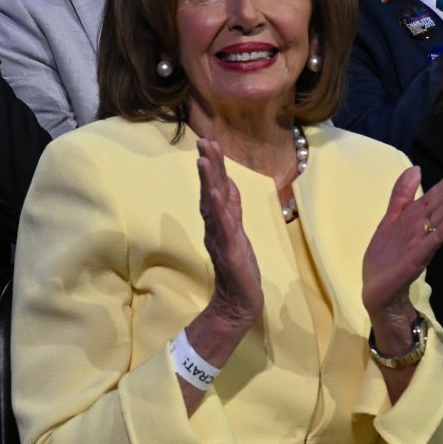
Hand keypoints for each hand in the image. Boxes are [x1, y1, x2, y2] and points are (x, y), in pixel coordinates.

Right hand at [197, 138, 262, 325]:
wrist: (239, 303)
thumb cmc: (239, 269)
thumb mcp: (237, 232)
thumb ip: (231, 209)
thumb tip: (226, 183)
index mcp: (219, 221)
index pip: (216, 188)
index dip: (213, 165)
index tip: (209, 142)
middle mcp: (215, 226)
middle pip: (211, 191)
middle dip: (209, 165)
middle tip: (203, 141)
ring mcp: (221, 237)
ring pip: (213, 205)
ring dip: (209, 182)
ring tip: (203, 160)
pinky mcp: (228, 250)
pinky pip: (222, 226)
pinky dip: (217, 209)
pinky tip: (214, 194)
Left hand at [362, 164, 442, 321]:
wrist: (377, 291)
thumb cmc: (387, 256)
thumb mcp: (392, 218)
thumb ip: (403, 194)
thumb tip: (416, 168)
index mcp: (416, 218)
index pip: (436, 195)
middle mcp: (421, 230)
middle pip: (440, 204)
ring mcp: (419, 245)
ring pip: (438, 221)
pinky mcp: (413, 262)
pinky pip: (429, 245)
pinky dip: (441, 233)